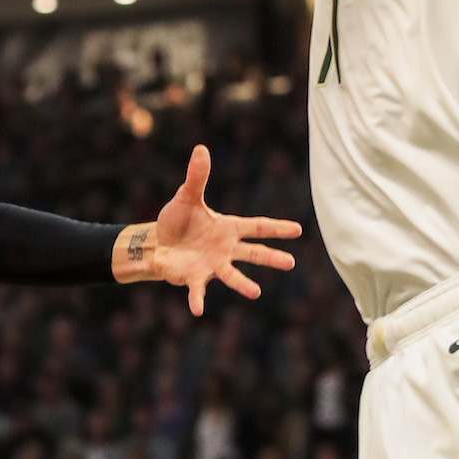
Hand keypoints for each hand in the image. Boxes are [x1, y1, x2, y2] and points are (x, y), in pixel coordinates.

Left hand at [118, 145, 301, 311]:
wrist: (160, 242)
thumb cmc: (179, 219)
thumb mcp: (187, 196)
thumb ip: (196, 176)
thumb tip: (201, 148)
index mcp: (227, 228)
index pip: (256, 226)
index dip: (276, 227)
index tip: (298, 230)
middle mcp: (225, 249)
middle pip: (252, 253)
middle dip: (271, 257)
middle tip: (291, 263)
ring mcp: (212, 265)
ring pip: (231, 275)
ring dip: (243, 284)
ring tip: (256, 293)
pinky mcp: (194, 277)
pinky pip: (197, 289)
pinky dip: (197, 299)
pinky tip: (197, 310)